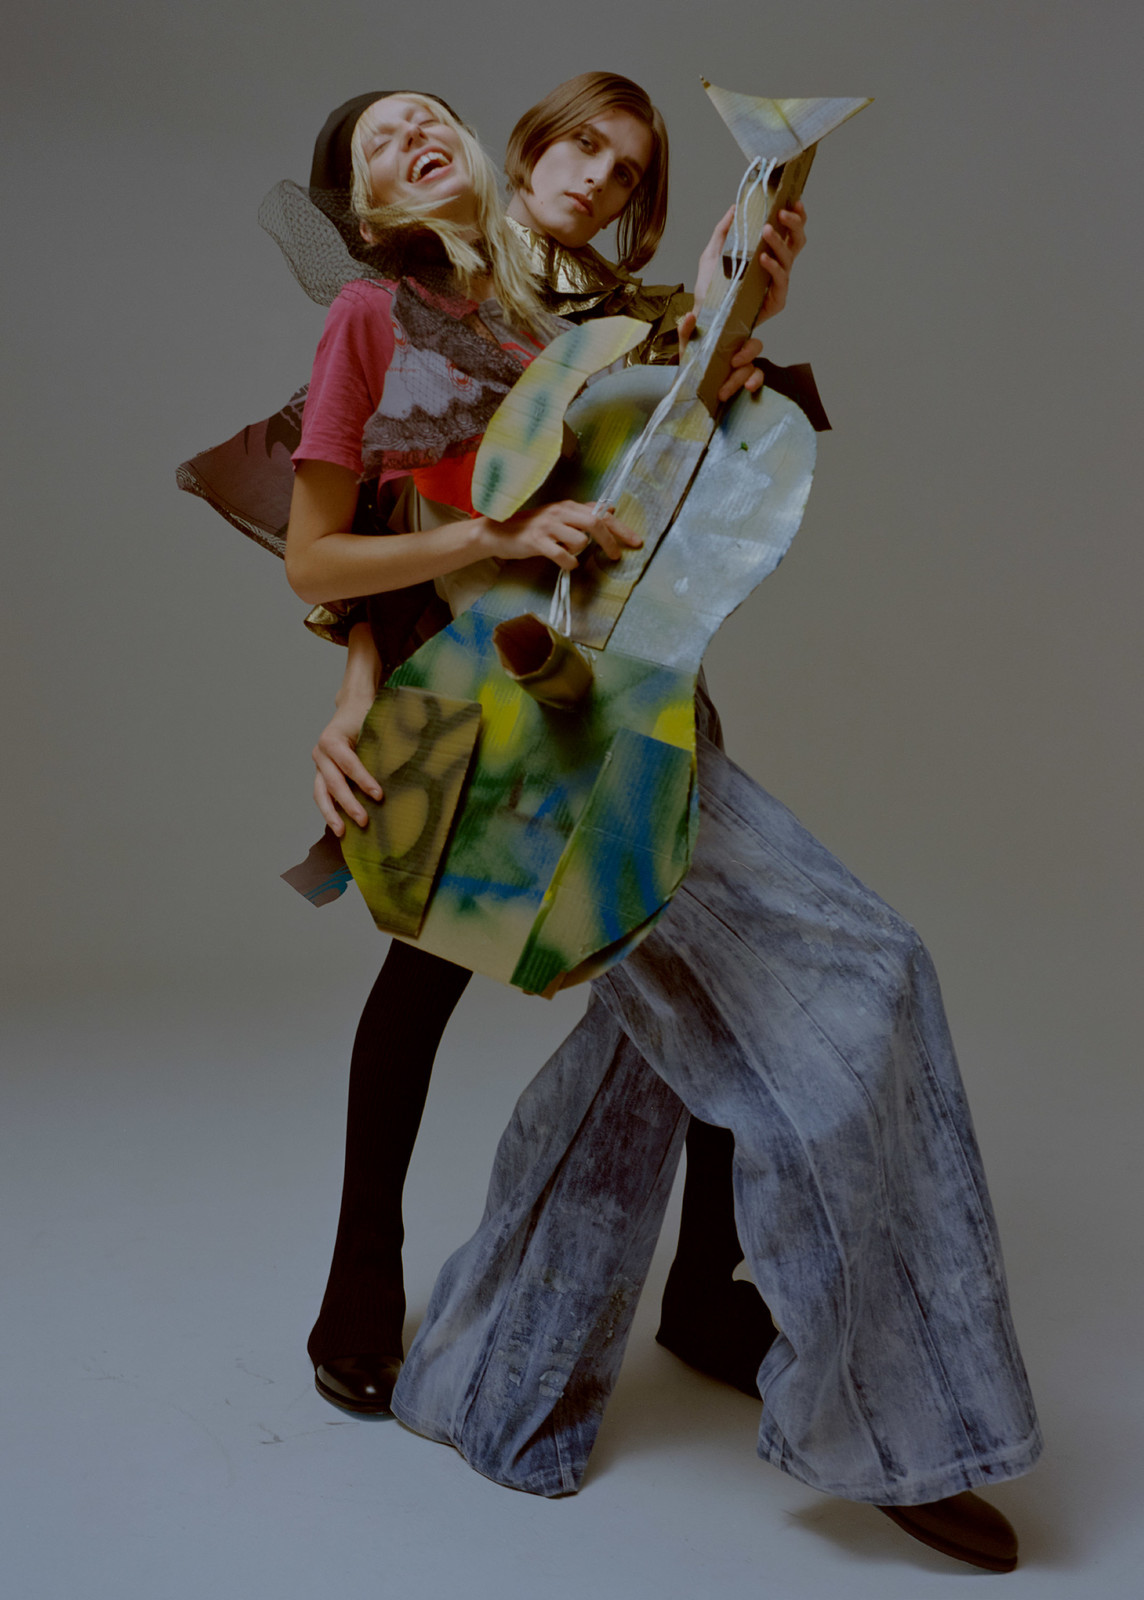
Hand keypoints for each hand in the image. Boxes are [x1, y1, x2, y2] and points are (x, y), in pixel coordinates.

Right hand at [312, 695, 382, 837]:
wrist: (351, 706)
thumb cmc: (365, 716)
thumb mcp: (374, 724)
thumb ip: (384, 743)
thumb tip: (409, 765)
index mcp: (332, 739)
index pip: (349, 764)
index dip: (363, 780)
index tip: (379, 795)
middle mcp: (321, 753)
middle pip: (333, 783)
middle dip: (348, 804)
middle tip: (363, 821)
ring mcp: (319, 764)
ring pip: (320, 793)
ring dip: (331, 814)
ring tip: (342, 833)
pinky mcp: (321, 773)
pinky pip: (322, 794)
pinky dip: (330, 810)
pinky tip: (340, 825)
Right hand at [481, 500, 641, 568]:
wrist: (498, 532)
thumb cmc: (532, 527)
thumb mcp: (559, 516)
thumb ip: (584, 512)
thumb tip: (611, 507)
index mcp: (568, 506)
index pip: (601, 514)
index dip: (621, 528)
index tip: (636, 542)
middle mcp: (560, 513)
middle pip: (595, 523)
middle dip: (610, 541)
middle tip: (616, 556)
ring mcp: (548, 526)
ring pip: (580, 540)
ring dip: (580, 551)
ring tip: (570, 554)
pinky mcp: (537, 541)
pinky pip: (562, 555)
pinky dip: (568, 562)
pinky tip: (566, 563)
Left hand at [678, 200, 808, 401]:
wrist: (703, 316)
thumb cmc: (711, 288)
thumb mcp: (713, 253)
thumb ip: (724, 231)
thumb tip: (735, 207)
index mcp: (768, 254)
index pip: (788, 232)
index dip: (795, 217)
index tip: (793, 200)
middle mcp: (776, 268)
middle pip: (797, 242)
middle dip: (794, 224)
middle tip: (782, 212)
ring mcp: (777, 285)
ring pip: (789, 259)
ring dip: (780, 242)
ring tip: (767, 230)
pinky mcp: (774, 302)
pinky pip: (779, 282)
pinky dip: (773, 267)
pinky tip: (763, 258)